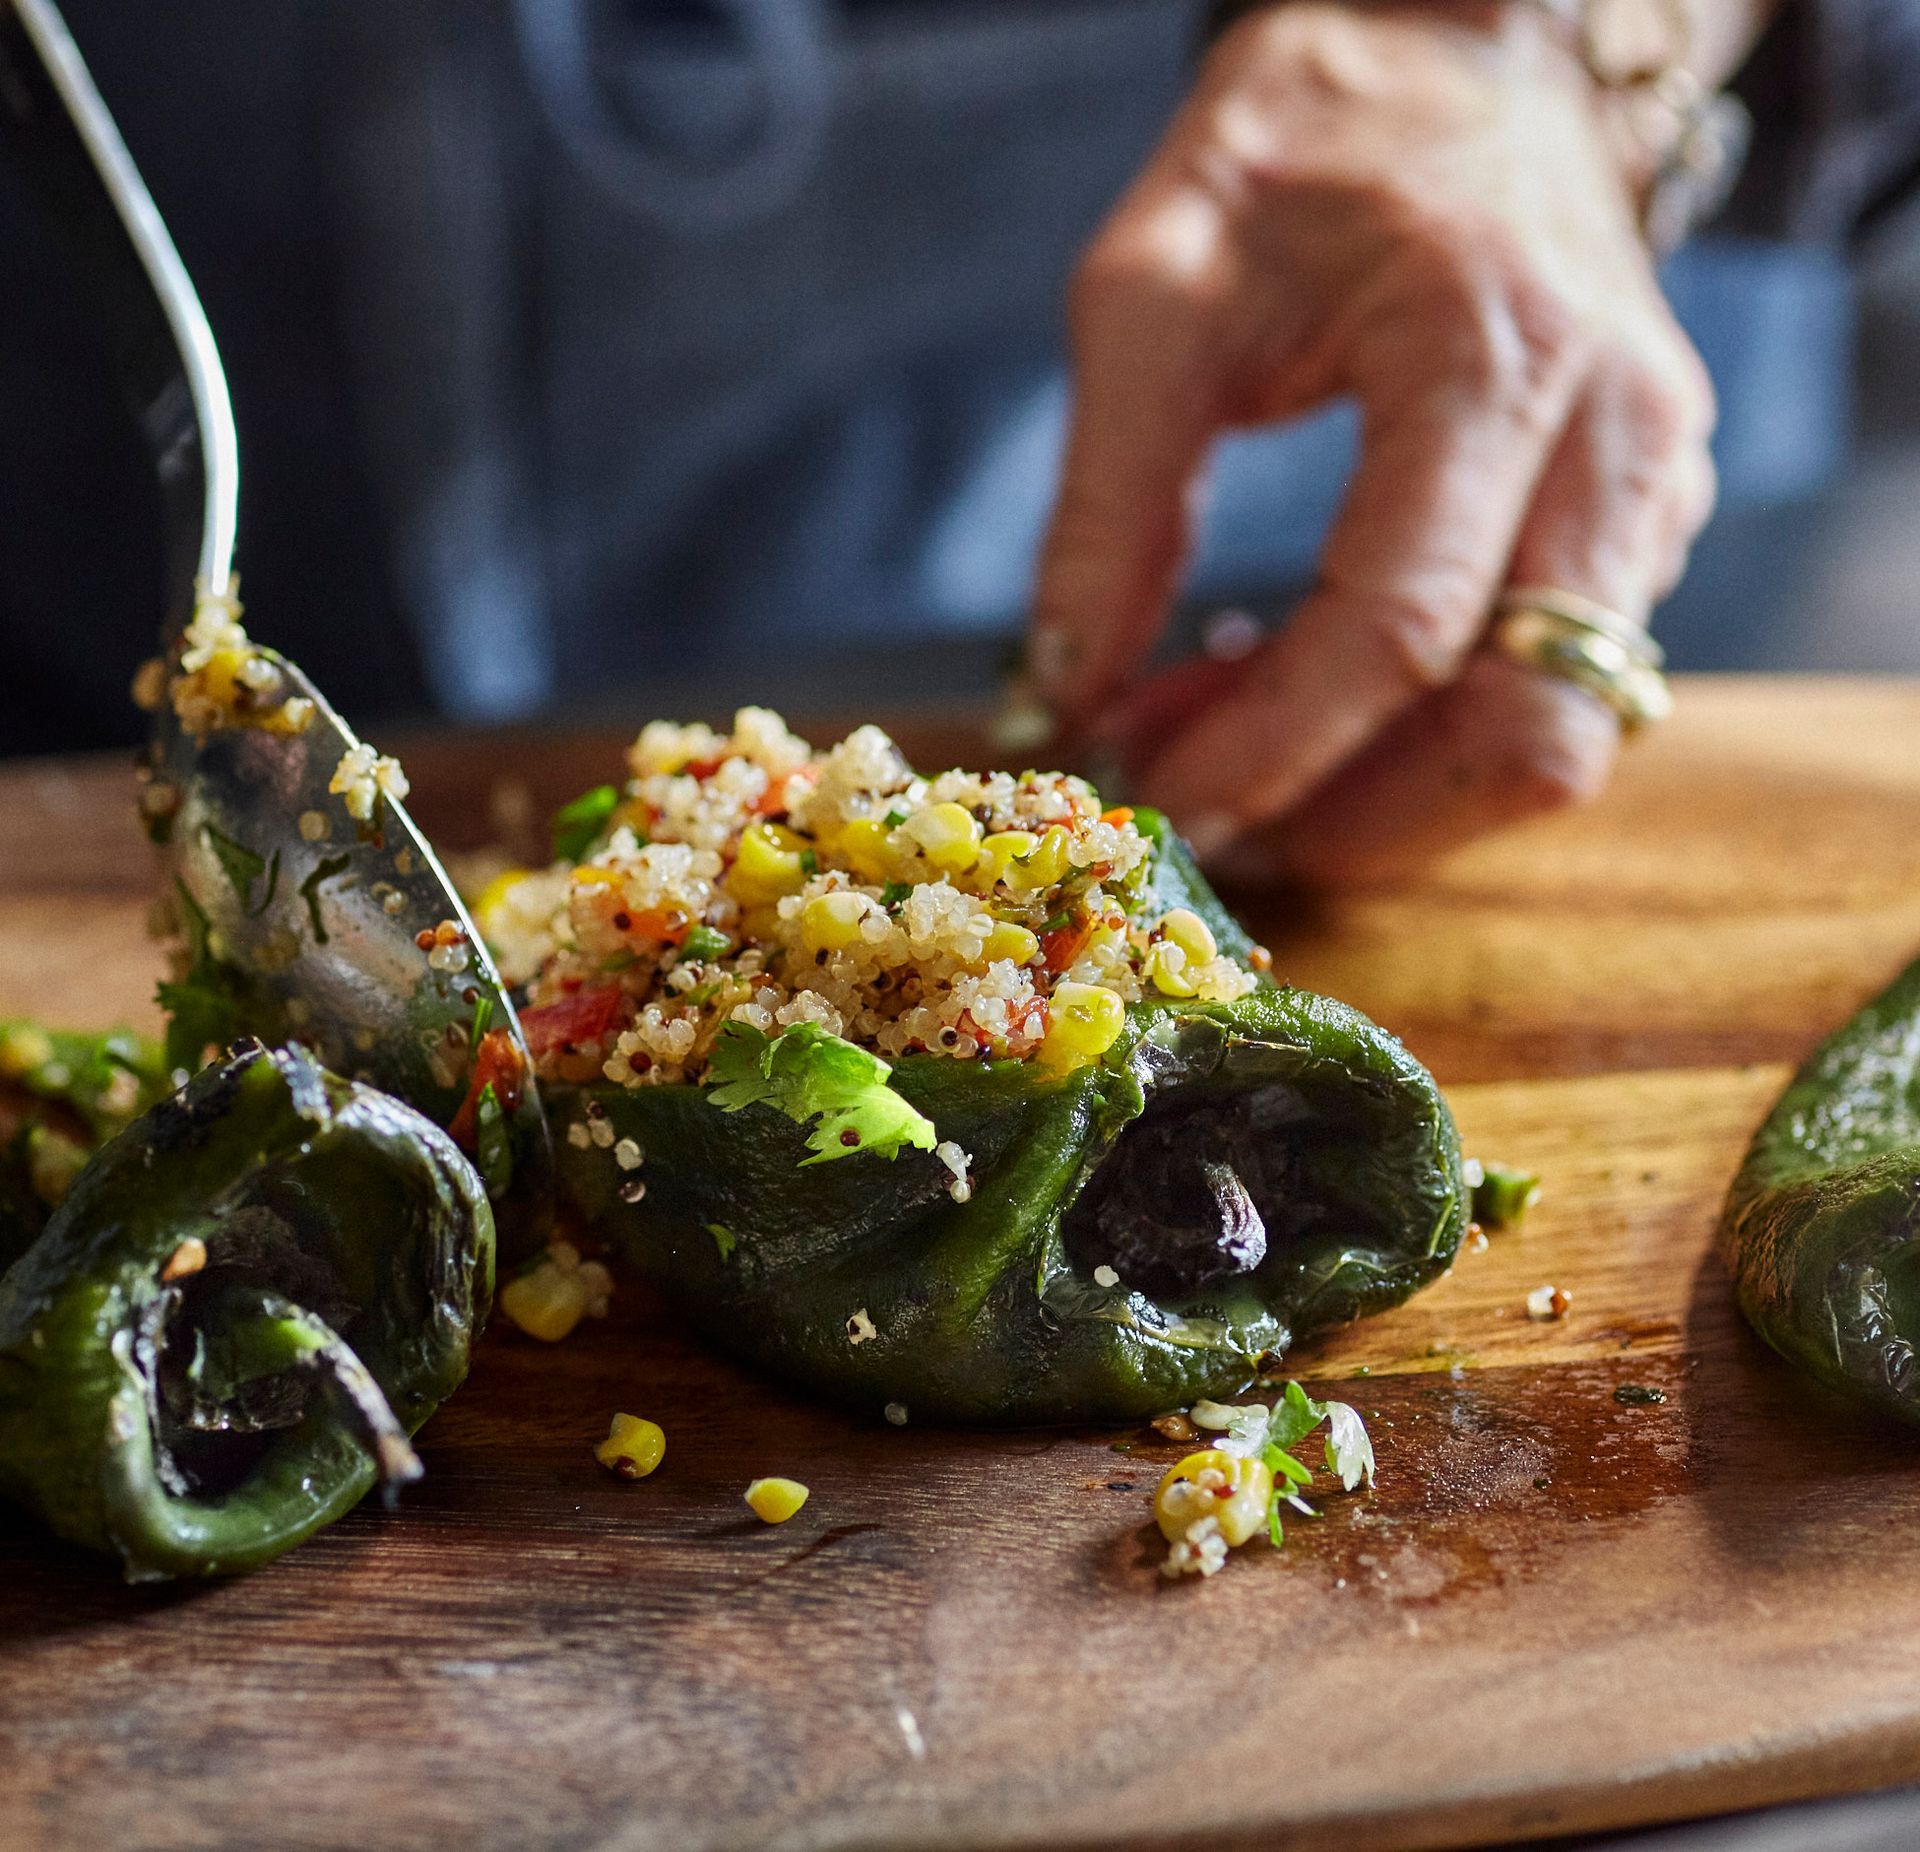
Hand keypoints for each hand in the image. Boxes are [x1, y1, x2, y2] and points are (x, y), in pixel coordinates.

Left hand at [1031, 1, 1716, 882]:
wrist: (1457, 59)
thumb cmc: (1303, 144)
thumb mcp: (1155, 291)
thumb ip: (1107, 504)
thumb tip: (1062, 698)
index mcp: (1497, 356)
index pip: (1402, 628)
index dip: (1270, 747)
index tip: (1154, 796)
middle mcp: (1620, 437)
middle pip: (1528, 727)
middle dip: (1355, 812)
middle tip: (1203, 802)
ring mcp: (1656, 486)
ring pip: (1555, 734)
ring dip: (1382, 785)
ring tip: (1220, 725)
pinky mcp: (1642, 520)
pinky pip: (1547, 688)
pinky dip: (1417, 735)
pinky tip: (1290, 682)